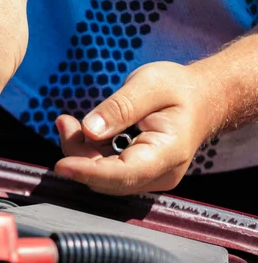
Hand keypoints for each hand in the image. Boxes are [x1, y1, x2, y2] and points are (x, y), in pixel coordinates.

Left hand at [54, 61, 223, 194]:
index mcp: (169, 152)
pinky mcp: (136, 176)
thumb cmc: (179, 90)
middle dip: (78, 154)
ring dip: (80, 152)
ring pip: (100, 178)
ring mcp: (147, 179)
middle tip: (64, 122)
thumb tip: (89, 130)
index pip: (123, 173)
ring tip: (69, 123)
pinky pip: (103, 172)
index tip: (61, 166)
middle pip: (106, 179)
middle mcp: (159, 174)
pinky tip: (83, 131)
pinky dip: (87, 153)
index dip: (89, 172)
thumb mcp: (150, 83)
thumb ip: (120, 107)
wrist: (201, 100)